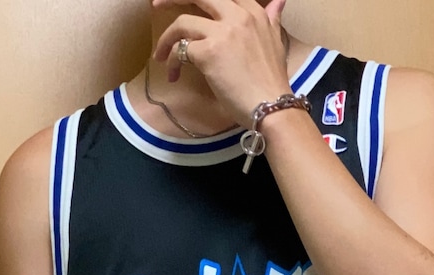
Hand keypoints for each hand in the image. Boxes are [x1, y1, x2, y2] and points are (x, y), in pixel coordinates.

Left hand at [152, 0, 291, 126]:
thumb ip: (271, 19)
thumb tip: (277, 1)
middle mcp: (237, 15)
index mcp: (253, 12)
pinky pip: (181, 51)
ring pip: (183, 23)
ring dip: (167, 40)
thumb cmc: (272, 82)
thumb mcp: (276, 42)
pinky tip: (174, 76)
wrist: (272, 106)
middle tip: (156, 5)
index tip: (185, 3)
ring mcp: (222, 32)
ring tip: (161, 56)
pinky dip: (173, 63)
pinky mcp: (208, 52)